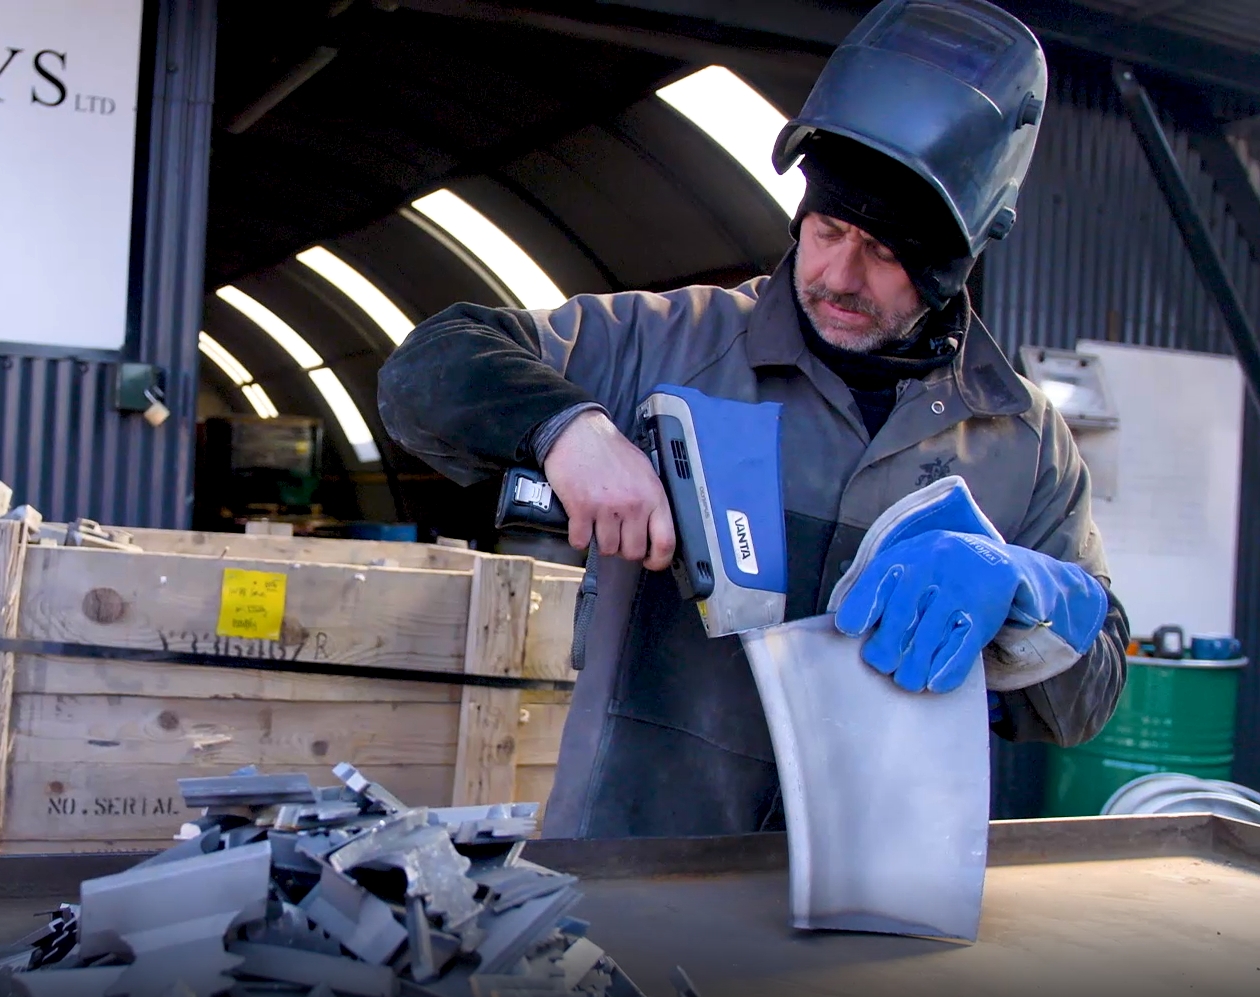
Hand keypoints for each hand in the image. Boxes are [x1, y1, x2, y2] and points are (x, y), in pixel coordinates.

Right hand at [543, 411, 675, 569]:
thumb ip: (651, 500)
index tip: (651, 562)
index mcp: (653, 495)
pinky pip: (580, 541)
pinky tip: (580, 520)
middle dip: (624, 548)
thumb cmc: (609, 451)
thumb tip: (655, 530)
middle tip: (616, 534)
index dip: (659, 560)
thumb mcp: (643, 471)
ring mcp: (606, 508)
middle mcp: (633, 504)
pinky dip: (578, 536)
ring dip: (600, 540)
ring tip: (597, 522)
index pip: (666, 542)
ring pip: (607, 549)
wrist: (577, 432)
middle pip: (633, 552)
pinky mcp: (580, 509)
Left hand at [835, 530, 1106, 693]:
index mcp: (902, 558)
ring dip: (914, 667)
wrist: (987, 558)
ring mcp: (958, 590)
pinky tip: (934, 684)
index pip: (876, 582)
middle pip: (901, 615)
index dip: (861, 607)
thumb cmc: (928, 572)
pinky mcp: (982, 612)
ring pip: (929, 636)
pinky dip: (947, 668)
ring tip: (907, 681)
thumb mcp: (902, 567)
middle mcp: (929, 569)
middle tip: (883, 666)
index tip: (850, 630)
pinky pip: (962, 645)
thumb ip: (874, 591)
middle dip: (887, 648)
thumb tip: (845, 630)